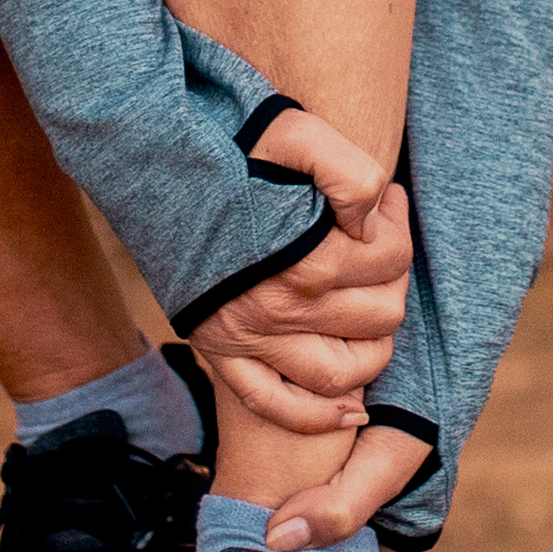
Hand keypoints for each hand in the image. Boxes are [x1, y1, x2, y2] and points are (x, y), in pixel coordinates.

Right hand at [190, 104, 410, 436]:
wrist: (154, 162)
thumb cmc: (229, 146)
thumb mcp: (297, 135)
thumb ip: (349, 172)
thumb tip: (374, 219)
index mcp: (308, 259)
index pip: (391, 258)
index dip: (398, 224)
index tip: (385, 202)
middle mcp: (282, 309)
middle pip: (381, 314)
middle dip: (392, 279)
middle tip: (377, 250)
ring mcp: (250, 339)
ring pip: (344, 372)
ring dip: (373, 348)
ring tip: (369, 311)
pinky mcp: (222, 353)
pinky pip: (276, 405)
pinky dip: (319, 416)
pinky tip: (352, 410)